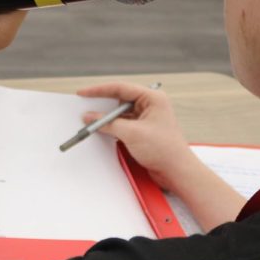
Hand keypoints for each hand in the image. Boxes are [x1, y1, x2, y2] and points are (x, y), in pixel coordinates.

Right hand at [76, 82, 195, 188]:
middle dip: (102, 105)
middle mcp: (150, 105)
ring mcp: (146, 118)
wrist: (176, 171)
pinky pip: (122, 124)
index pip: (121, 88)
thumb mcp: (132, 133)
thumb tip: (90, 117)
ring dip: (107, 118)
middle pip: (119, 99)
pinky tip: (102, 131)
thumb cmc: (165, 149)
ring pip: (120, 113)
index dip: (100, 90)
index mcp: (153, 98)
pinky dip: (112, 127)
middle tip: (85, 106)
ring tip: (92, 121)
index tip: (84, 93)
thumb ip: (109, 124)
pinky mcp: (142, 130)